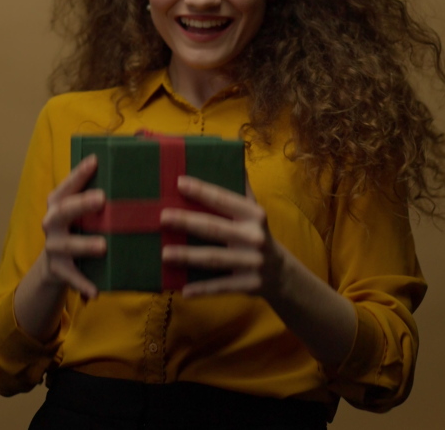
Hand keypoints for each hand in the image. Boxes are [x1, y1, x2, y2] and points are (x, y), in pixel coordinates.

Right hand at [40, 154, 106, 298]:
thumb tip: (133, 164)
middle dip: (81, 204)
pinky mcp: (58, 269)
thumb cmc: (80, 227)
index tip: (96, 161)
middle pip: (63, 211)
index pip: (67, 184)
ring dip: (84, 244)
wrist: (55, 265)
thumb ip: (98, 192)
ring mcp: (52, 246)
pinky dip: (83, 284)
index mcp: (58, 202)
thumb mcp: (82, 210)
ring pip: (66, 245)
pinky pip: (71, 277)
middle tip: (101, 199)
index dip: (79, 172)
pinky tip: (96, 291)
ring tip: (103, 245)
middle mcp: (51, 222)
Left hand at [160, 174, 283, 297]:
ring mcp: (252, 262)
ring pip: (214, 258)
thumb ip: (242, 187)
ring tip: (164, 254)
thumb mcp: (254, 211)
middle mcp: (254, 236)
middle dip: (187, 221)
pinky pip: (221, 286)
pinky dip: (202, 289)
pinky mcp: (248, 284)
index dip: (202, 190)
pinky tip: (183, 290)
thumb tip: (234, 153)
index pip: (224, 199)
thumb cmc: (257, 234)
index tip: (179, 182)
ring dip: (188, 257)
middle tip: (163, 217)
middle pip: (214, 228)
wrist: (281, 274)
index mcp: (254, 214)